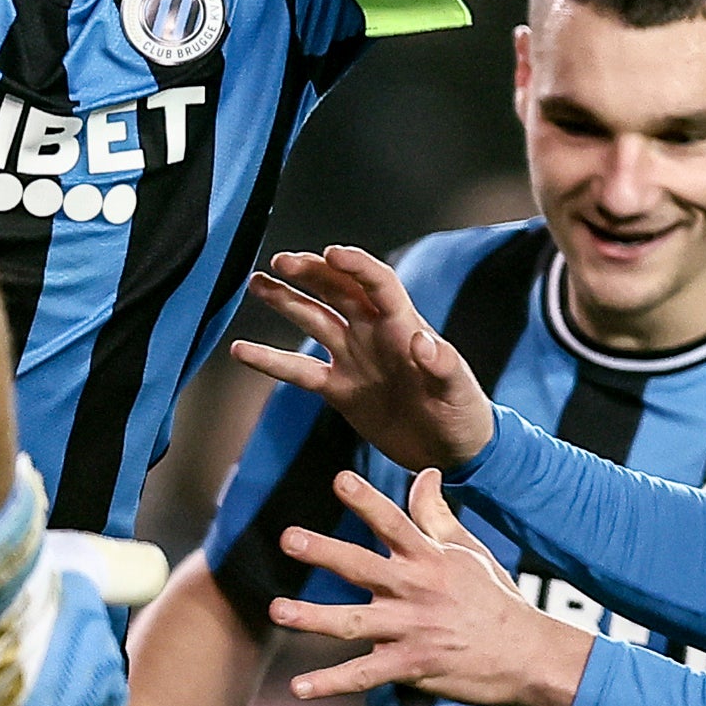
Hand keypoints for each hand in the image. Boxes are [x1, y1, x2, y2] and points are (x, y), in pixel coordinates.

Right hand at [233, 246, 496, 472]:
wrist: (452, 453)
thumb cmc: (464, 415)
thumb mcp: (459, 390)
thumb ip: (443, 365)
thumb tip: (421, 341)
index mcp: (403, 325)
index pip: (377, 283)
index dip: (355, 266)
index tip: (329, 252)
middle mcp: (373, 334)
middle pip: (337, 291)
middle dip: (310, 273)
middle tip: (282, 262)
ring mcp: (353, 359)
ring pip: (312, 321)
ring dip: (285, 301)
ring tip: (256, 283)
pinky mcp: (339, 389)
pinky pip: (298, 371)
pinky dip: (269, 361)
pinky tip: (240, 350)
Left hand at [269, 468, 588, 705]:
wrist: (526, 656)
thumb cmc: (493, 599)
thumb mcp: (468, 552)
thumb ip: (437, 514)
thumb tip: (425, 472)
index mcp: (429, 559)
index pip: (394, 523)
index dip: (367, 501)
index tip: (340, 480)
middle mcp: (416, 590)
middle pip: (363, 567)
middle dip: (324, 552)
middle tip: (288, 537)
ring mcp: (412, 630)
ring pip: (354, 623)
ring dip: (313, 617)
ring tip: (276, 610)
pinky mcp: (411, 667)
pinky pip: (364, 675)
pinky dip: (330, 683)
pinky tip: (298, 687)